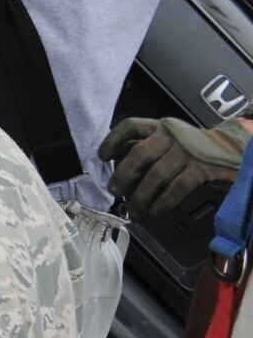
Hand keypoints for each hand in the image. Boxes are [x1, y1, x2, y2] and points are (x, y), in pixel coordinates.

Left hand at [100, 116, 250, 217]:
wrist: (234, 149)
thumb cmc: (195, 149)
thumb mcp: (171, 141)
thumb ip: (148, 147)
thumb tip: (118, 165)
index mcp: (161, 126)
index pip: (131, 126)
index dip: (113, 140)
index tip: (103, 157)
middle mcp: (173, 135)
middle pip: (139, 154)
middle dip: (123, 176)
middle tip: (115, 192)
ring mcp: (188, 151)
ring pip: (156, 175)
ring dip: (141, 196)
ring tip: (134, 210)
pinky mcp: (202, 168)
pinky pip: (176, 188)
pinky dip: (162, 202)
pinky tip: (154, 211)